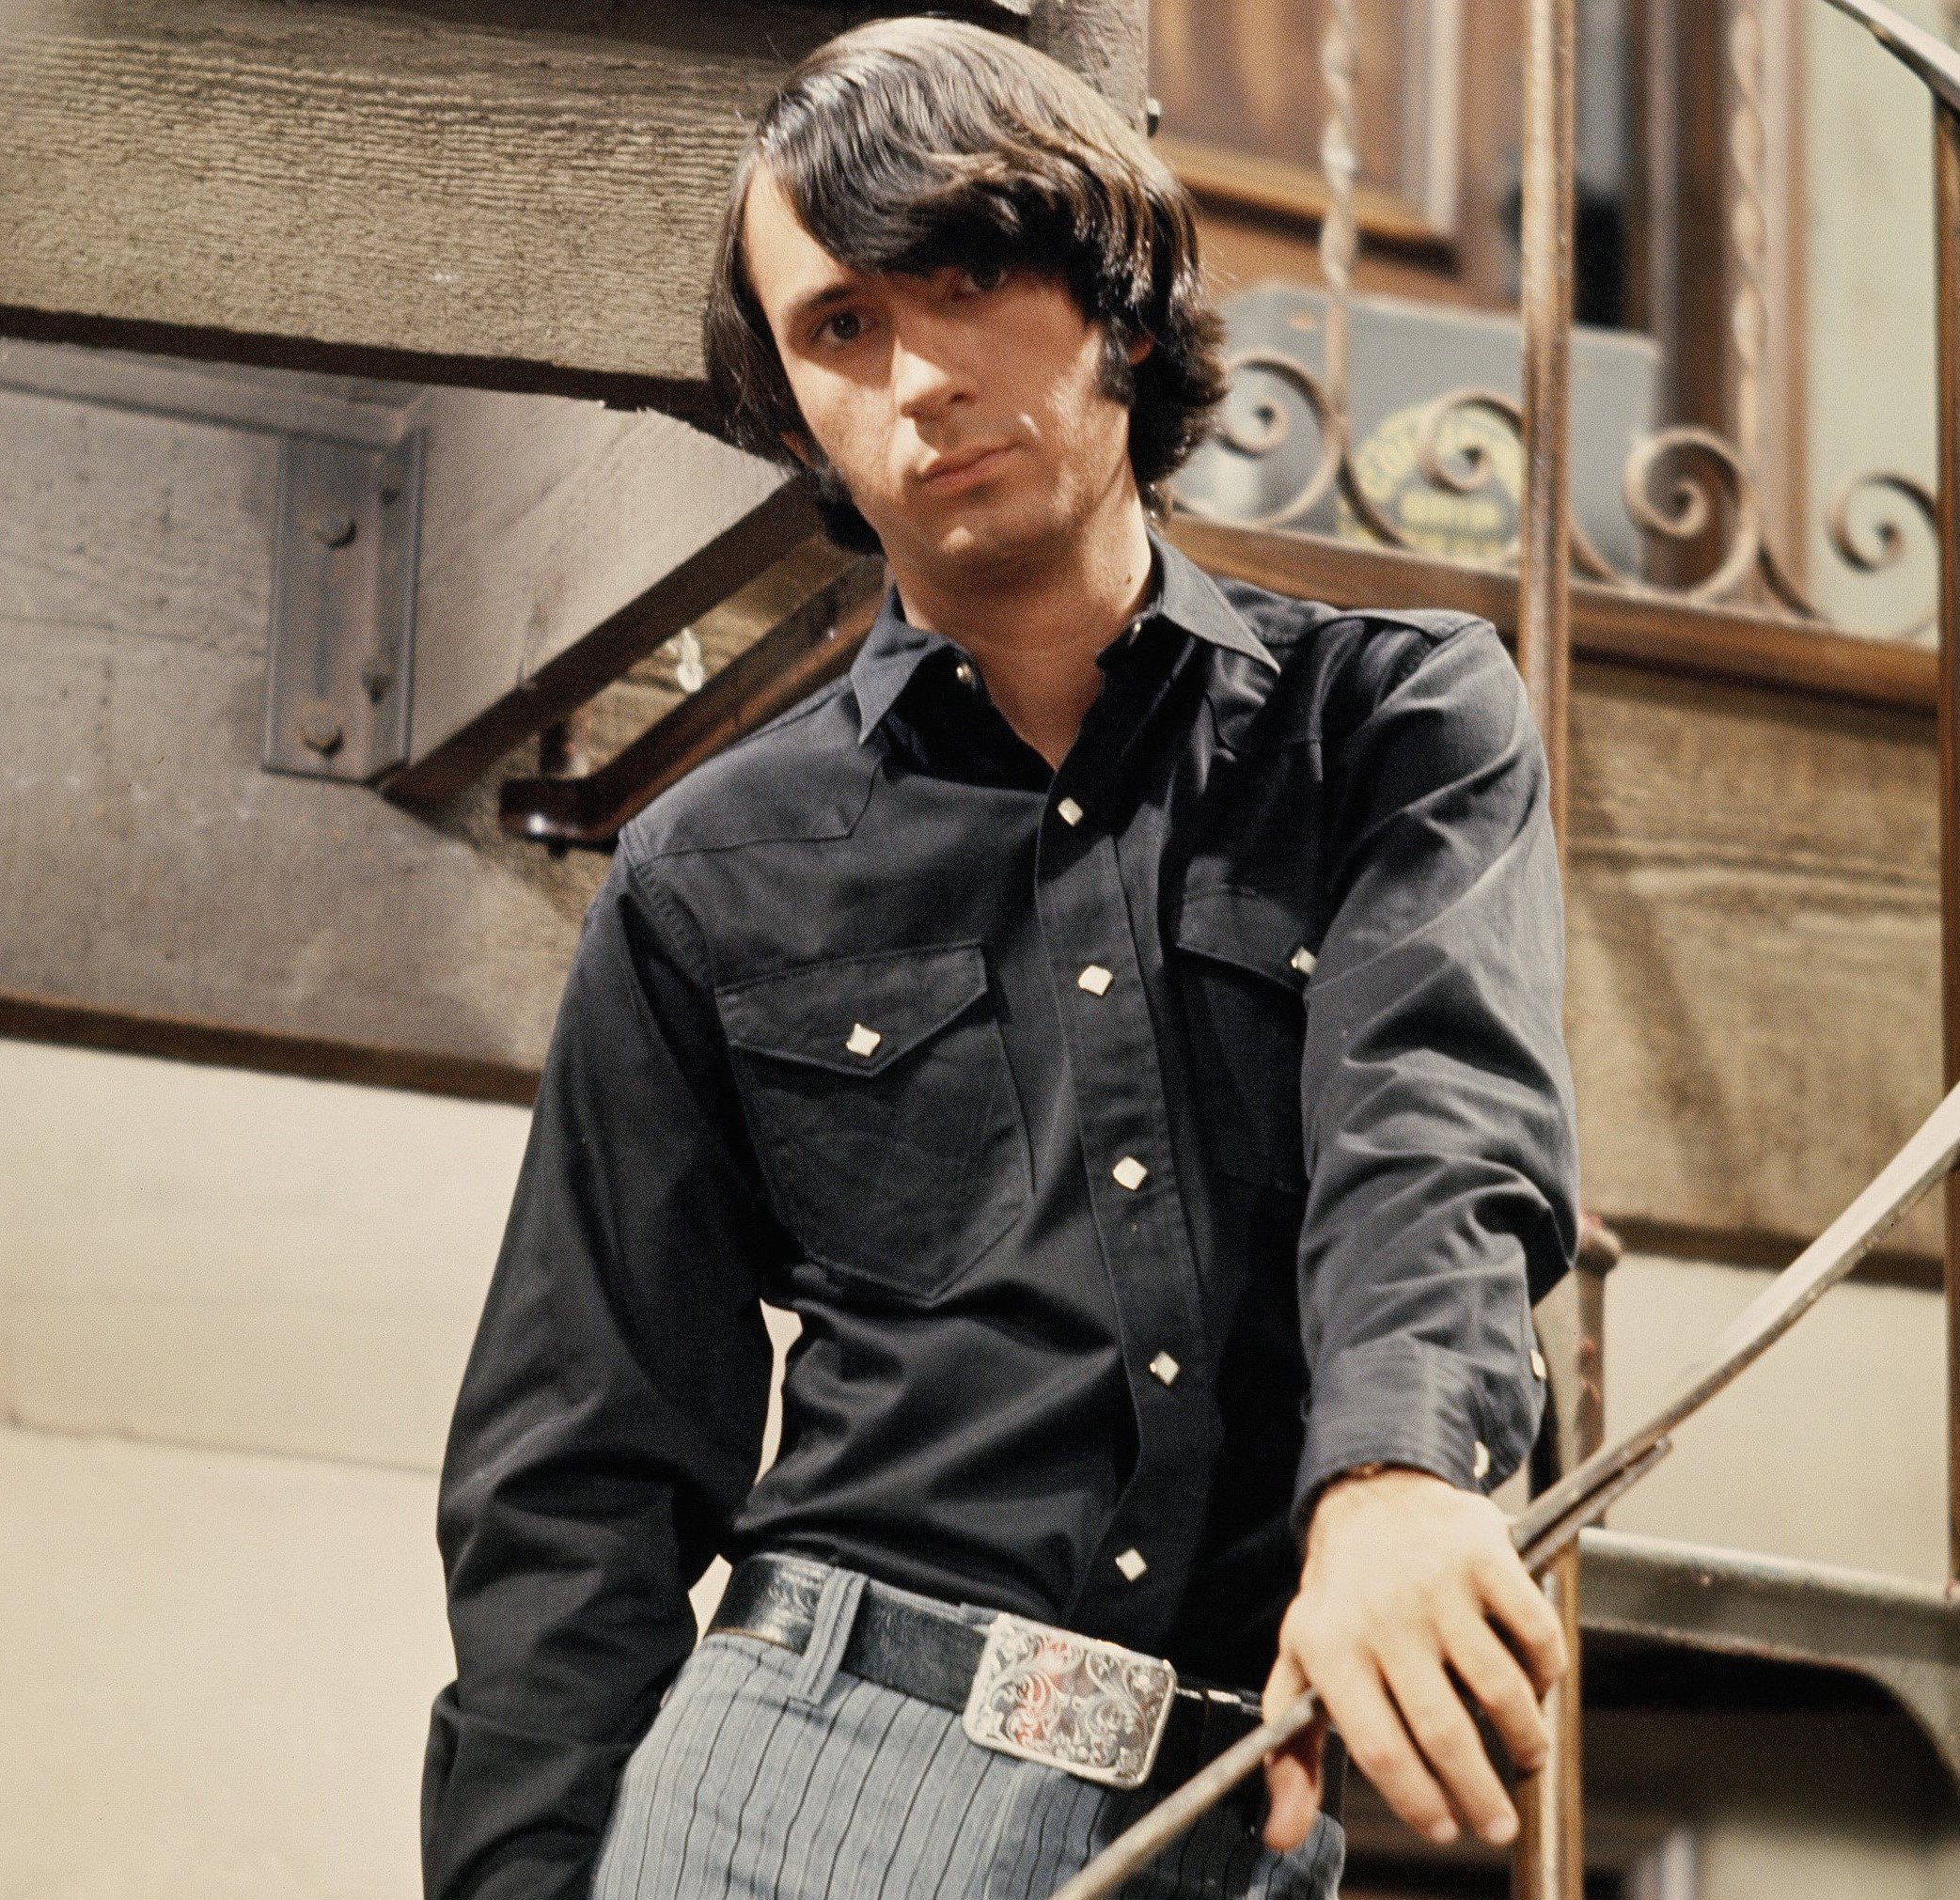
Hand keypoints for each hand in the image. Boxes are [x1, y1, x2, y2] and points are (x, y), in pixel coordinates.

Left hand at [1259, 1465, 1566, 1853]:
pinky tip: (1536, 1685)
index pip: (1378, 1745)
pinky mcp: (1485, 1555)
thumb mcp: (1300, 1665)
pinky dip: (1546, 1672)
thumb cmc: (1340, 1598)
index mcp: (1330, 1645)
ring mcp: (1437, 1583)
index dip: (1416, 1799)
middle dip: (1478, 1792)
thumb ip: (1291, 1752)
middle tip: (1498, 1822)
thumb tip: (1281, 1833)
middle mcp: (1383, 1614)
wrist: (1371, 1496)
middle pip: (1442, 1729)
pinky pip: (1535, 1632)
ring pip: (1499, 1688)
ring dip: (1523, 1738)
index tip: (1444, 1828)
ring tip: (1525, 1756)